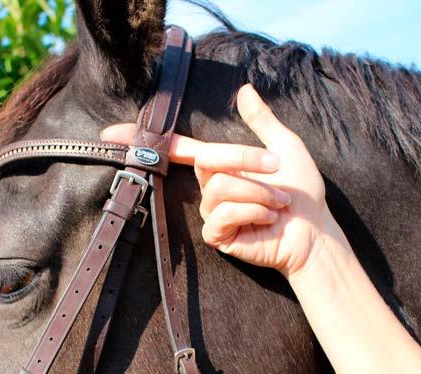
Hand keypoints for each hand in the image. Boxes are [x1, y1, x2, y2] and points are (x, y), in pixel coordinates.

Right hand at [102, 84, 341, 279]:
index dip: (142, 140)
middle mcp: (210, 187)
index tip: (108, 133)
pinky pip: (221, 215)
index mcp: (219, 165)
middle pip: (207, 159)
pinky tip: (268, 219)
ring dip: (257, 191)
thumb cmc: (302, 191)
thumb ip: (262, 120)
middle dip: (244, 161)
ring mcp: (212, 212)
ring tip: (279, 202)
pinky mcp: (217, 236)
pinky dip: (252, 212)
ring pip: (218, 187)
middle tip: (278, 170)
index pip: (176, 150)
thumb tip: (245, 90)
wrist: (313, 231)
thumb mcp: (285, 147)